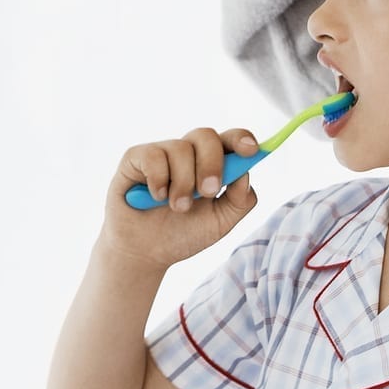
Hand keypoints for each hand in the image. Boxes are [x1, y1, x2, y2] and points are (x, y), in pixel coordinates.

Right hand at [100, 127, 261, 269]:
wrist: (146, 252)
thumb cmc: (183, 233)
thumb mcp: (220, 222)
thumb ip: (239, 200)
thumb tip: (245, 175)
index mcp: (213, 163)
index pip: (230, 140)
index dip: (242, 139)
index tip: (251, 150)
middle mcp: (188, 152)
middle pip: (206, 136)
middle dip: (212, 164)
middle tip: (208, 192)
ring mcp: (163, 152)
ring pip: (181, 148)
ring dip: (183, 184)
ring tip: (177, 207)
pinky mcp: (137, 157)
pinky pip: (154, 156)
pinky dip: (158, 181)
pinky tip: (156, 198)